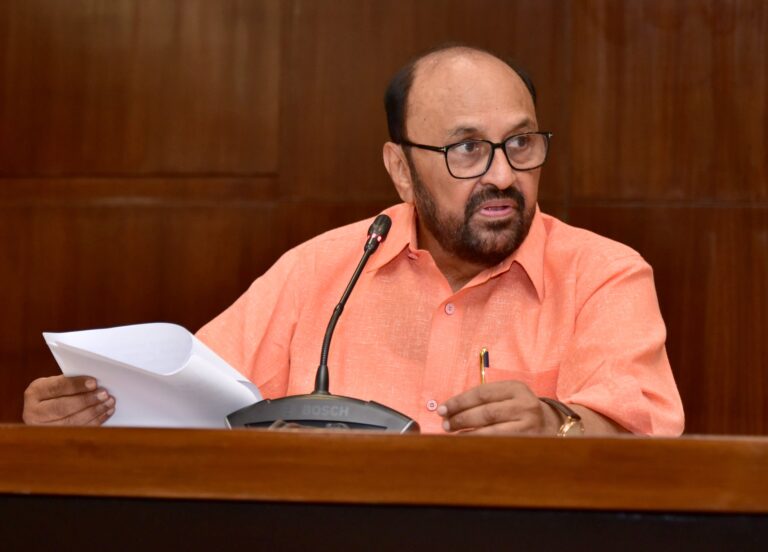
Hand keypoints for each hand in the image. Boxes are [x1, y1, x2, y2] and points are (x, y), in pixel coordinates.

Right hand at [22, 375, 114, 425]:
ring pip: (71, 422)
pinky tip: (106, 412)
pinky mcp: (55, 440)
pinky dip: (95, 421)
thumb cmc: (55, 393)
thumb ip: (70, 382)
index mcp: (34, 393)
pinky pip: (79, 431)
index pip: (56, 388)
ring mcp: (43, 429)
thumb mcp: (56, 384)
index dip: (76, 385)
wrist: (44, 413)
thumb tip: (96, 384)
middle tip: (104, 394)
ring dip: (94, 412)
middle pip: (62, 408)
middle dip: (86, 400)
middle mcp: (33, 413)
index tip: (94, 382)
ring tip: (109, 402)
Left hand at [438, 381, 559, 434]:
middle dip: (460, 418)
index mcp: (516, 388)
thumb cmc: (519, 409)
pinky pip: (498, 443)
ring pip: (491, 430)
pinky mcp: (528, 442)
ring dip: (467, 433)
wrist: (551, 425)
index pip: (481, 393)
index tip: (442, 409)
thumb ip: (484, 399)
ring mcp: (529, 425)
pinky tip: (468, 444)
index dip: (459, 402)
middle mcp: (524, 405)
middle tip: (445, 424)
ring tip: (452, 434)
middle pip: (485, 412)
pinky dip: (480, 444)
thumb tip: (450, 409)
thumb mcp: (507, 396)